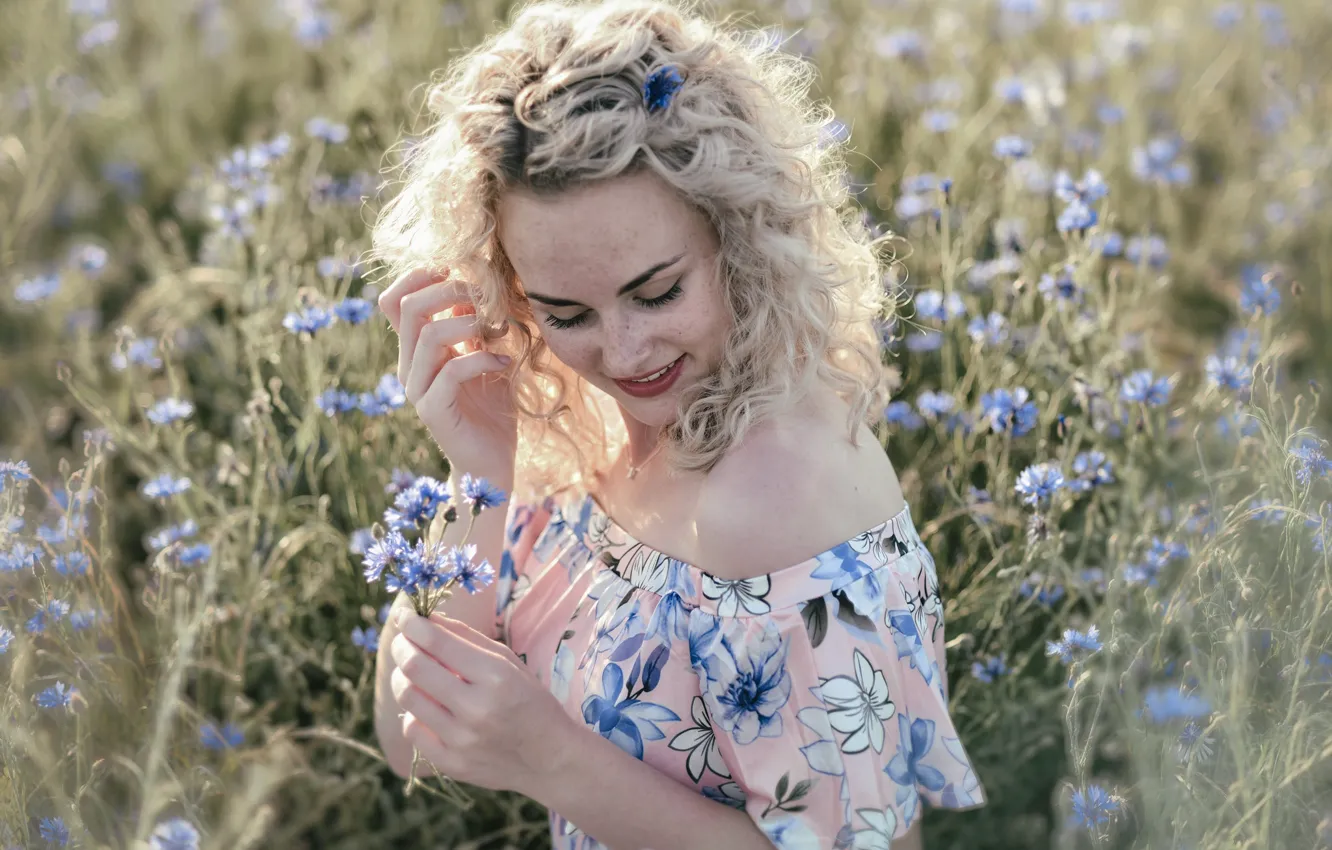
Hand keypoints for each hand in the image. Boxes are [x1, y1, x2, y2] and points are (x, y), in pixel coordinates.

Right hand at [378, 267, 517, 481]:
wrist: (491, 461)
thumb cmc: (491, 407)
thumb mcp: (486, 356)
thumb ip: (478, 326)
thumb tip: (477, 287)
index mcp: (415, 350)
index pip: (394, 301)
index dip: (419, 276)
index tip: (457, 270)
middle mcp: (409, 366)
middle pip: (407, 308)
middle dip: (448, 290)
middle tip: (484, 295)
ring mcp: (417, 389)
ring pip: (427, 335)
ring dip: (467, 322)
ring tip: (498, 327)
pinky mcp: (433, 411)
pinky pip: (450, 371)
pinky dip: (481, 358)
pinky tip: (504, 362)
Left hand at [388, 609, 574, 795]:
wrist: (550, 758)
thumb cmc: (530, 700)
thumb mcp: (509, 662)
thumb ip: (467, 638)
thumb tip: (426, 619)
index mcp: (496, 676)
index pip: (438, 642)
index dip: (412, 624)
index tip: (404, 615)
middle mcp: (477, 708)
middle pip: (414, 668)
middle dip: (401, 646)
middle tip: (402, 641)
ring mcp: (462, 740)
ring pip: (407, 697)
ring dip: (402, 677)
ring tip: (412, 672)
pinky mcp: (451, 763)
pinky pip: (411, 729)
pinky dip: (413, 712)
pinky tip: (427, 707)